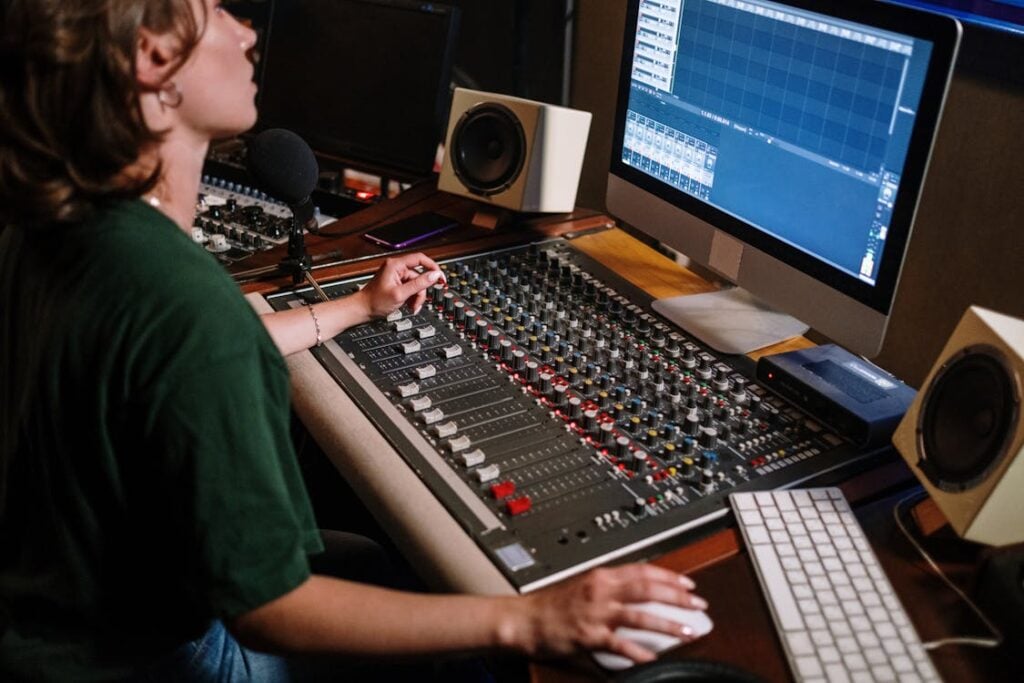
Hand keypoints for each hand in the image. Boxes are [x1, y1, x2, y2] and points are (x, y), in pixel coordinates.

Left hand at [354, 253, 444, 319]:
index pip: (420, 259)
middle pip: (419, 276)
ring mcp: (396, 276)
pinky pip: (411, 289)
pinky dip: (412, 298)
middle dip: (421, 291)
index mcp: (396, 265)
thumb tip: (434, 275)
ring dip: (416, 297)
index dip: (433, 267)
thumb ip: (419, 284)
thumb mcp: (400, 293)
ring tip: (411, 307)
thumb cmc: (374, 301)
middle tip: (417, 303)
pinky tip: (408, 305)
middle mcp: (397, 268)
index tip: (440, 277)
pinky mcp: (397, 284)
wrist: (362, 310)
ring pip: (416, 285)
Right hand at [507, 564, 706, 663]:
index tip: (689, 583)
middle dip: (677, 597)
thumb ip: (610, 585)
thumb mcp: (583, 585)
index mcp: (601, 575)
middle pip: (647, 589)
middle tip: (698, 604)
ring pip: (640, 615)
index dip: (669, 576)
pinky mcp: (589, 636)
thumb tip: (637, 588)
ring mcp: (596, 613)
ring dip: (667, 624)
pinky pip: (619, 644)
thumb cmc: (550, 605)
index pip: (643, 570)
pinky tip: (652, 658)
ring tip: (687, 631)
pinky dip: (637, 652)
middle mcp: (601, 590)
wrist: (523, 619)